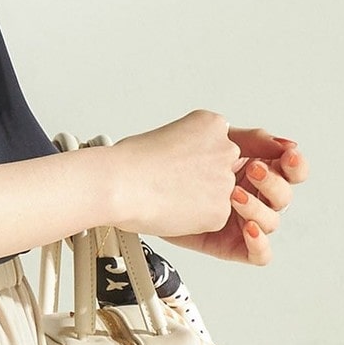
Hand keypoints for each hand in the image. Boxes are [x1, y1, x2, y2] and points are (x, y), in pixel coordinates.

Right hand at [107, 110, 244, 240]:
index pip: (217, 144)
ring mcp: (225, 181)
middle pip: (222, 168)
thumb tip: (187, 161)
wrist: (118, 184)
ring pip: (217, 195)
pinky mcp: (220, 211)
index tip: (180, 163)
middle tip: (171, 180)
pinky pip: (212, 218)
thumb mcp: (165, 134)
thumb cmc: (129, 160)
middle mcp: (225, 150)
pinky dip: (194, 219)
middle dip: (201, 178)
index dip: (195, 157)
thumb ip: (188, 146)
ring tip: (167, 195)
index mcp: (212, 125)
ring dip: (199, 199)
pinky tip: (171, 208)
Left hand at [162, 126, 307, 264]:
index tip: (287, 154)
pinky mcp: (229, 245)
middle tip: (251, 170)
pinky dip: (259, 243)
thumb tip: (286, 143)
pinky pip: (259, 254)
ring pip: (271, 222)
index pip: (288, 168)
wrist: (128, 183)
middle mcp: (249, 194)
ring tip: (233, 196)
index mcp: (250, 167)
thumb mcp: (212, 136)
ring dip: (258, 207)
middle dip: (272, 182)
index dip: (295, 164)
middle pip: (283, 195)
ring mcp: (239, 220)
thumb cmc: (163, 161)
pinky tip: (247, 228)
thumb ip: (251, 139)